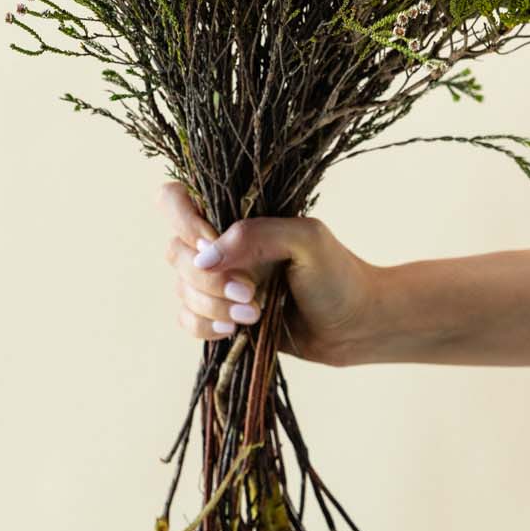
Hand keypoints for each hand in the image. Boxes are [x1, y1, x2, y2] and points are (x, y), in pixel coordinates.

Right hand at [158, 182, 380, 365]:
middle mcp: (219, 244)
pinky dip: (205, 327)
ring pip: (181, 289)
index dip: (183, 221)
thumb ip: (256, 235)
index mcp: (235, 213)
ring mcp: (216, 280)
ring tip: (254, 315)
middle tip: (250, 292)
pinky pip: (186, 320)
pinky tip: (235, 330)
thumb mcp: (307, 240)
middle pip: (175, 252)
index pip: (175, 200)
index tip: (212, 244)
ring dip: (212, 307)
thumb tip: (206, 256)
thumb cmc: (337, 273)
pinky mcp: (218, 315)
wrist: (354, 325)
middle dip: (209, 279)